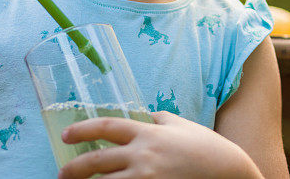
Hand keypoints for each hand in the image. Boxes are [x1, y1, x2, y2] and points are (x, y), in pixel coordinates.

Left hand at [57, 111, 263, 178]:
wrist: (227, 172)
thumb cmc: (206, 147)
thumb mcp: (182, 125)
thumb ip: (159, 119)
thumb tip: (143, 116)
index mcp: (148, 133)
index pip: (107, 126)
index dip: (82, 130)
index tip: (66, 136)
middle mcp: (142, 155)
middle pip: (96, 161)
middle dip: (73, 169)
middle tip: (62, 174)